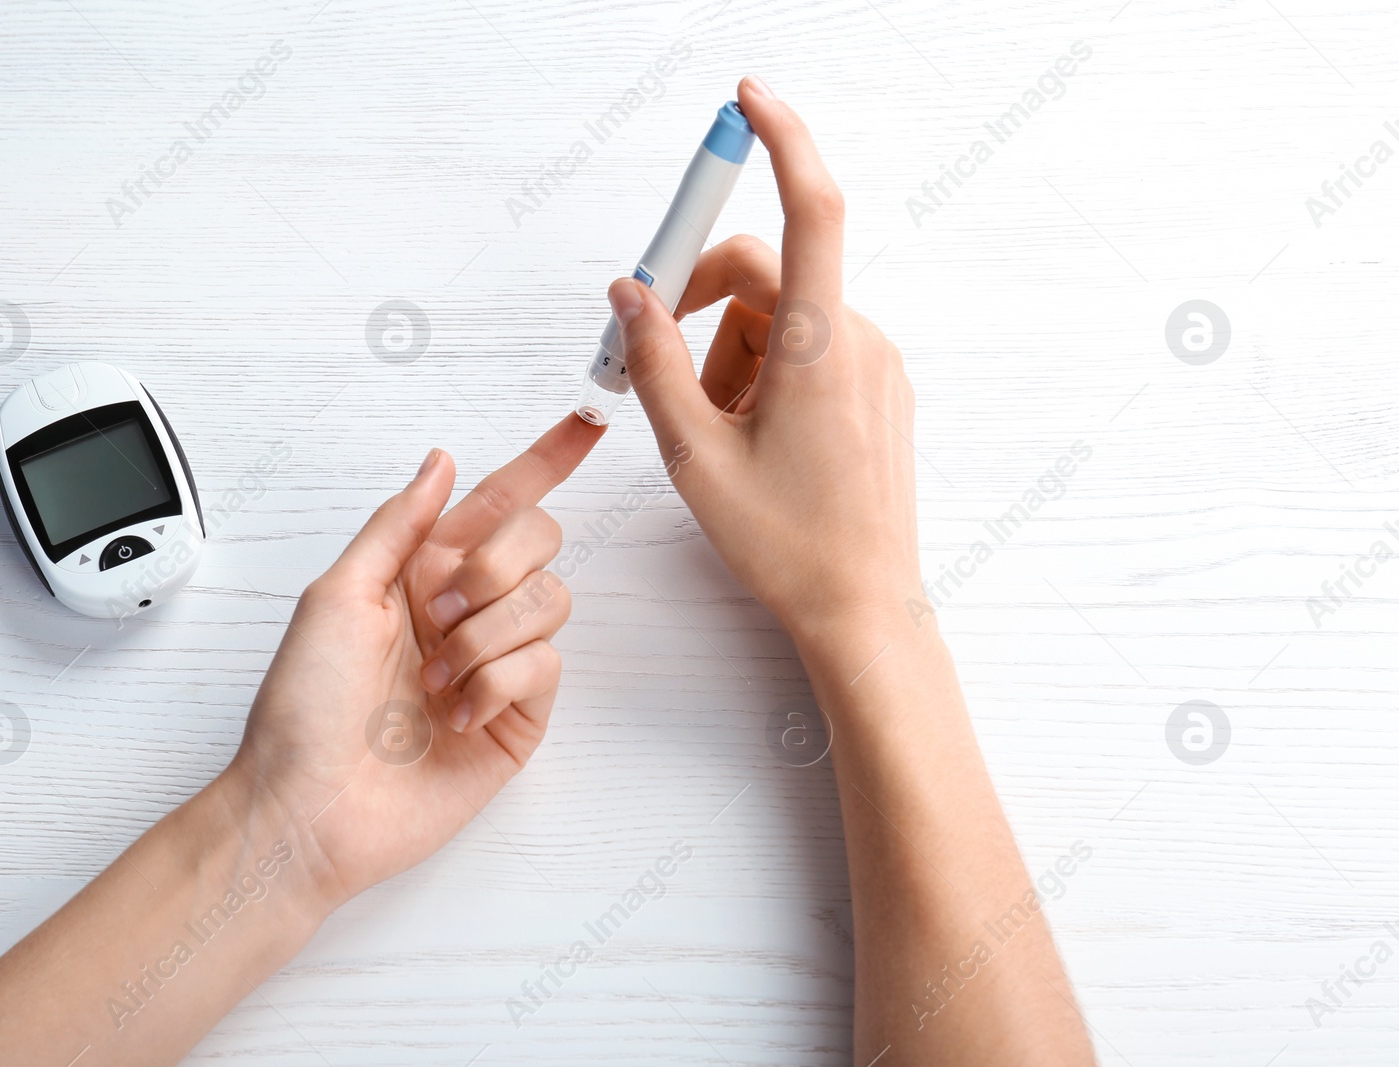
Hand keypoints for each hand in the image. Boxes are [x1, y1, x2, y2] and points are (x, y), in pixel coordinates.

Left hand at [227, 415, 602, 912]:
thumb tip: (441, 460)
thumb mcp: (336, 594)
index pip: (499, 500)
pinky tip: (455, 713)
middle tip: (438, 611)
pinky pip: (546, 666)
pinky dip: (496, 683)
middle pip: (539, 540)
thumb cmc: (304, 709)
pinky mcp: (519, 715)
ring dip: (484, 636)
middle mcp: (466, 609)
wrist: (311, 808)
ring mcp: (497, 662)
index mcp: (422, 571)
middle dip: (495, 564)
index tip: (588, 422)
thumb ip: (400, 523)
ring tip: (433, 679)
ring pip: (549, 602)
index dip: (546, 459)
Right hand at [607, 76, 919, 641]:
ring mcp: (874, 364)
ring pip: (781, 318)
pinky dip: (764, 372)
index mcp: (819, 348)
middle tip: (649, 367)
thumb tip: (629, 292)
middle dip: (701, 311)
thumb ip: (654, 363)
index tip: (747, 100)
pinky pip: (810, 347)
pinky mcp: (878, 387)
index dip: (781, 141)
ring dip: (730, 357)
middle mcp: (856, 340)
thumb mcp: (695, 456)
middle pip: (763, 276)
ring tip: (716, 438)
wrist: (861, 606)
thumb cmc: (784, 541)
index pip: (808, 209)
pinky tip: (752, 439)